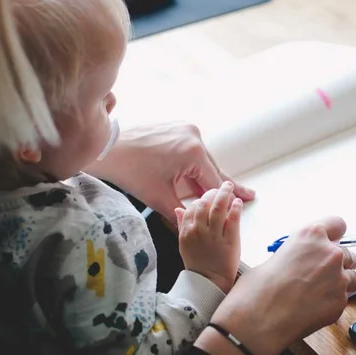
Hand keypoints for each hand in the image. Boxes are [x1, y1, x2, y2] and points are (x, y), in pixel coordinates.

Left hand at [84, 122, 254, 223]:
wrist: (108, 148)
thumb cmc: (131, 171)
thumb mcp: (159, 197)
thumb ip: (182, 213)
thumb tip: (193, 227)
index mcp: (194, 152)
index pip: (215, 181)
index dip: (227, 197)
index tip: (245, 201)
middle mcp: (194, 136)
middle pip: (212, 168)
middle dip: (221, 185)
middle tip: (247, 194)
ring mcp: (185, 129)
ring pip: (201, 160)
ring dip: (204, 176)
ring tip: (217, 192)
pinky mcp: (176, 127)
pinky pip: (191, 150)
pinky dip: (193, 164)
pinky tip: (195, 178)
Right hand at [174, 182, 242, 292]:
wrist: (209, 282)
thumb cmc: (198, 264)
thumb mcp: (184, 244)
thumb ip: (182, 225)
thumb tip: (179, 209)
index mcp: (187, 232)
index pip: (192, 207)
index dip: (201, 199)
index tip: (208, 196)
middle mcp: (199, 231)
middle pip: (205, 204)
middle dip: (213, 192)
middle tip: (221, 187)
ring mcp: (214, 235)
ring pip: (218, 208)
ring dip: (224, 194)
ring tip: (229, 187)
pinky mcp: (229, 240)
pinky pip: (232, 219)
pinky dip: (235, 208)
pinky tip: (237, 202)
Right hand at [206, 216, 355, 354]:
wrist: (259, 319)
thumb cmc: (259, 288)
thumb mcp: (275, 257)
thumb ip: (298, 253)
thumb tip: (303, 260)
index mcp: (311, 235)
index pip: (338, 224)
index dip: (334, 235)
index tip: (331, 242)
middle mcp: (330, 253)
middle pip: (348, 253)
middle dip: (337, 262)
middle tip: (319, 274)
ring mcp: (338, 278)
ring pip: (351, 276)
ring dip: (339, 281)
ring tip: (316, 292)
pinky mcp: (341, 301)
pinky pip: (344, 297)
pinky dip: (332, 301)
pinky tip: (313, 307)